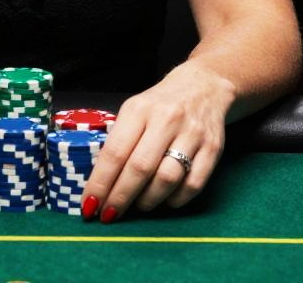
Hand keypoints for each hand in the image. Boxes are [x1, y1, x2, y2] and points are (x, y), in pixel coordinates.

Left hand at [80, 62, 232, 222]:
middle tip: (109, 215)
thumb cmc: (160, 104)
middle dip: (120, 197)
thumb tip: (101, 183)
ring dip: (148, 200)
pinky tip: (166, 200)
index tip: (89, 205)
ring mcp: (192, 134)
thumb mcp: (134, 110)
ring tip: (138, 205)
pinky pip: (193, 184)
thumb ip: (120, 141)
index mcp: (139, 109)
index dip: (101, 182)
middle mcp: (166, 119)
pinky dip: (176, 199)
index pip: (115, 152)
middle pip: (140, 168)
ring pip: (167, 179)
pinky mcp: (213, 148)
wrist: (203, 87)